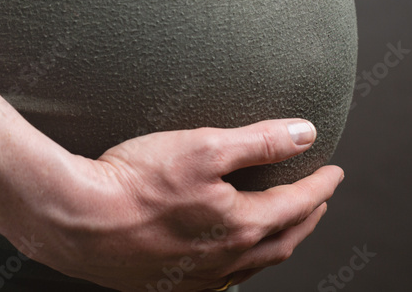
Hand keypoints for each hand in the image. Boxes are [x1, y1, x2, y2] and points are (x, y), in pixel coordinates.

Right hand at [24, 119, 342, 290]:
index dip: (319, 185)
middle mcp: (226, 261)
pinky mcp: (168, 284)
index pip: (296, 204)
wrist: (77, 219)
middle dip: (306, 216)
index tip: (334, 171)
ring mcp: (197, 278)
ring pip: (254, 263)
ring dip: (277, 241)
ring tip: (281, 224)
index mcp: (241, 227)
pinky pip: (221, 279)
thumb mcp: (204, 146)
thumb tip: (305, 134)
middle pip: (283, 239)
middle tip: (317, 199)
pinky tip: (228, 255)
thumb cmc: (136, 181)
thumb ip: (259, 141)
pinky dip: (240, 263)